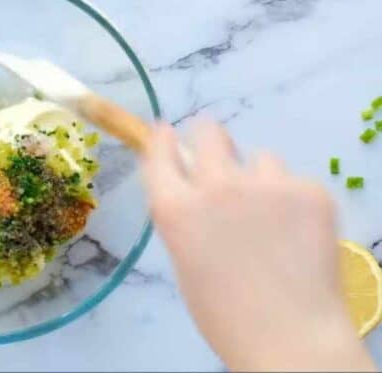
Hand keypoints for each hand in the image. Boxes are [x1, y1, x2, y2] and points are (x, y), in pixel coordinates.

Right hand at [142, 121, 374, 370]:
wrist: (290, 338)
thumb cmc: (225, 313)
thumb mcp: (185, 259)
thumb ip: (184, 215)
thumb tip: (192, 187)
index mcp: (175, 208)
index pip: (160, 150)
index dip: (163, 138)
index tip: (167, 132)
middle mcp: (216, 186)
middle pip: (209, 132)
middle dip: (210, 142)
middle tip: (221, 165)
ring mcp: (266, 185)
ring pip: (259, 160)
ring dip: (258, 180)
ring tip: (270, 220)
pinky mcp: (309, 190)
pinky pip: (294, 182)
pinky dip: (293, 202)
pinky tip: (296, 235)